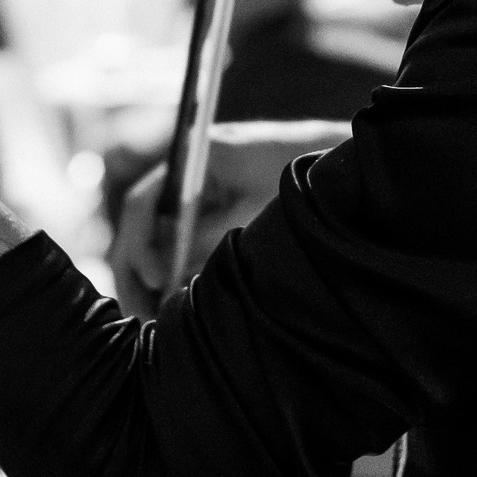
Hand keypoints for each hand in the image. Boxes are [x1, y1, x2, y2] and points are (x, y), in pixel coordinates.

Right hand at [114, 118, 348, 315]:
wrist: (342, 169)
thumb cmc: (303, 184)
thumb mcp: (255, 214)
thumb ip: (209, 239)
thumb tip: (170, 277)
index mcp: (195, 161)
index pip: (142, 202)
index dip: (139, 244)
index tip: (157, 279)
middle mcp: (187, 175)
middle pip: (139, 224)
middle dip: (135, 268)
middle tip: (143, 312)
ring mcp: (197, 193)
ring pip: (154, 238)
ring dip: (150, 275)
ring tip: (158, 316)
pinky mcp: (210, 212)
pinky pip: (178, 243)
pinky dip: (173, 271)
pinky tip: (178, 301)